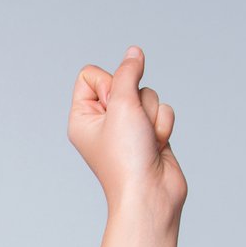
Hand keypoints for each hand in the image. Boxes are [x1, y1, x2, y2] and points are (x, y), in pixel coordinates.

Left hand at [67, 48, 184, 223]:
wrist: (150, 193)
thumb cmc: (127, 157)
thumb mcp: (122, 105)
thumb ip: (128, 73)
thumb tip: (134, 53)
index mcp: (82, 117)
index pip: (90, 75)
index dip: (108, 83)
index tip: (114, 106)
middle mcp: (102, 122)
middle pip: (124, 82)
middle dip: (135, 101)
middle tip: (132, 128)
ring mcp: (127, 128)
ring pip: (146, 96)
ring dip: (151, 115)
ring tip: (146, 140)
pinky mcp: (148, 134)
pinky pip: (161, 111)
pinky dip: (163, 125)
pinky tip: (156, 146)